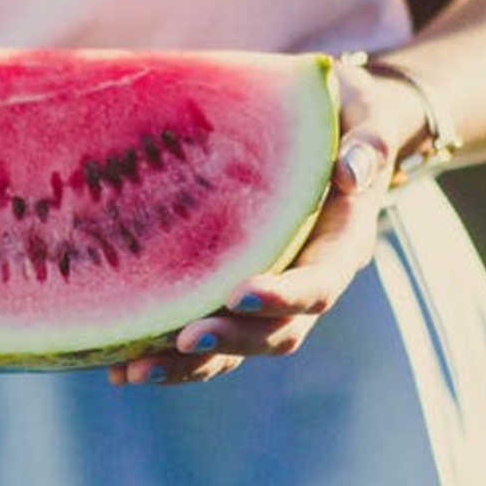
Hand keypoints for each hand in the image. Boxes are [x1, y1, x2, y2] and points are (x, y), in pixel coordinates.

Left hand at [107, 60, 425, 385]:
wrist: (336, 123)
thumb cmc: (348, 114)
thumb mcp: (365, 115)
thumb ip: (367, 143)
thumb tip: (352, 172)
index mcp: (342, 244)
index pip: (320, 284)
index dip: (285, 296)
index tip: (240, 294)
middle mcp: (307, 277)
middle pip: (276, 331)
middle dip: (230, 340)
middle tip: (182, 340)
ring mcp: (271, 289)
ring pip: (237, 344)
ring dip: (191, 364)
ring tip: (134, 371)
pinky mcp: (235, 289)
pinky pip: (208, 330)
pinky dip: (167, 352)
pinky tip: (118, 364)